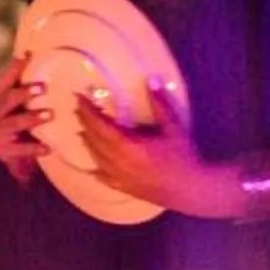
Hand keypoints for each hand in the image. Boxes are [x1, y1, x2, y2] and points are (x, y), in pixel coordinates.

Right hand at [0, 54, 50, 182]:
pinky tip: (47, 148)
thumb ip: (30, 91)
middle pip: (6, 99)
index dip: (13, 68)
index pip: (4, 80)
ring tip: (49, 115)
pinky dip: (34, 148)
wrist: (12, 158)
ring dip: (31, 118)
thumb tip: (61, 66)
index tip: (26, 55)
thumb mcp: (21, 106)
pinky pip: (20, 149)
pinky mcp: (4, 151)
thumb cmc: (21, 123)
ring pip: (14, 123)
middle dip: (23, 93)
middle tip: (43, 87)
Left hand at [72, 76, 230, 217]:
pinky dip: (95, 167)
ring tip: (82, 130)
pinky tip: (93, 165)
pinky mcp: (123, 188)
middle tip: (78, 110)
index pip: (100, 125)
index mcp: (128, 145)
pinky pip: (102, 177)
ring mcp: (118, 176)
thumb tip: (151, 80)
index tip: (79, 98)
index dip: (88, 111)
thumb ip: (160, 104)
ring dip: (88, 142)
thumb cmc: (183, 157)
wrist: (191, 190)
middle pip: (94, 139)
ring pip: (96, 157)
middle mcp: (118, 161)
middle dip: (85, 123)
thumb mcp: (173, 128)